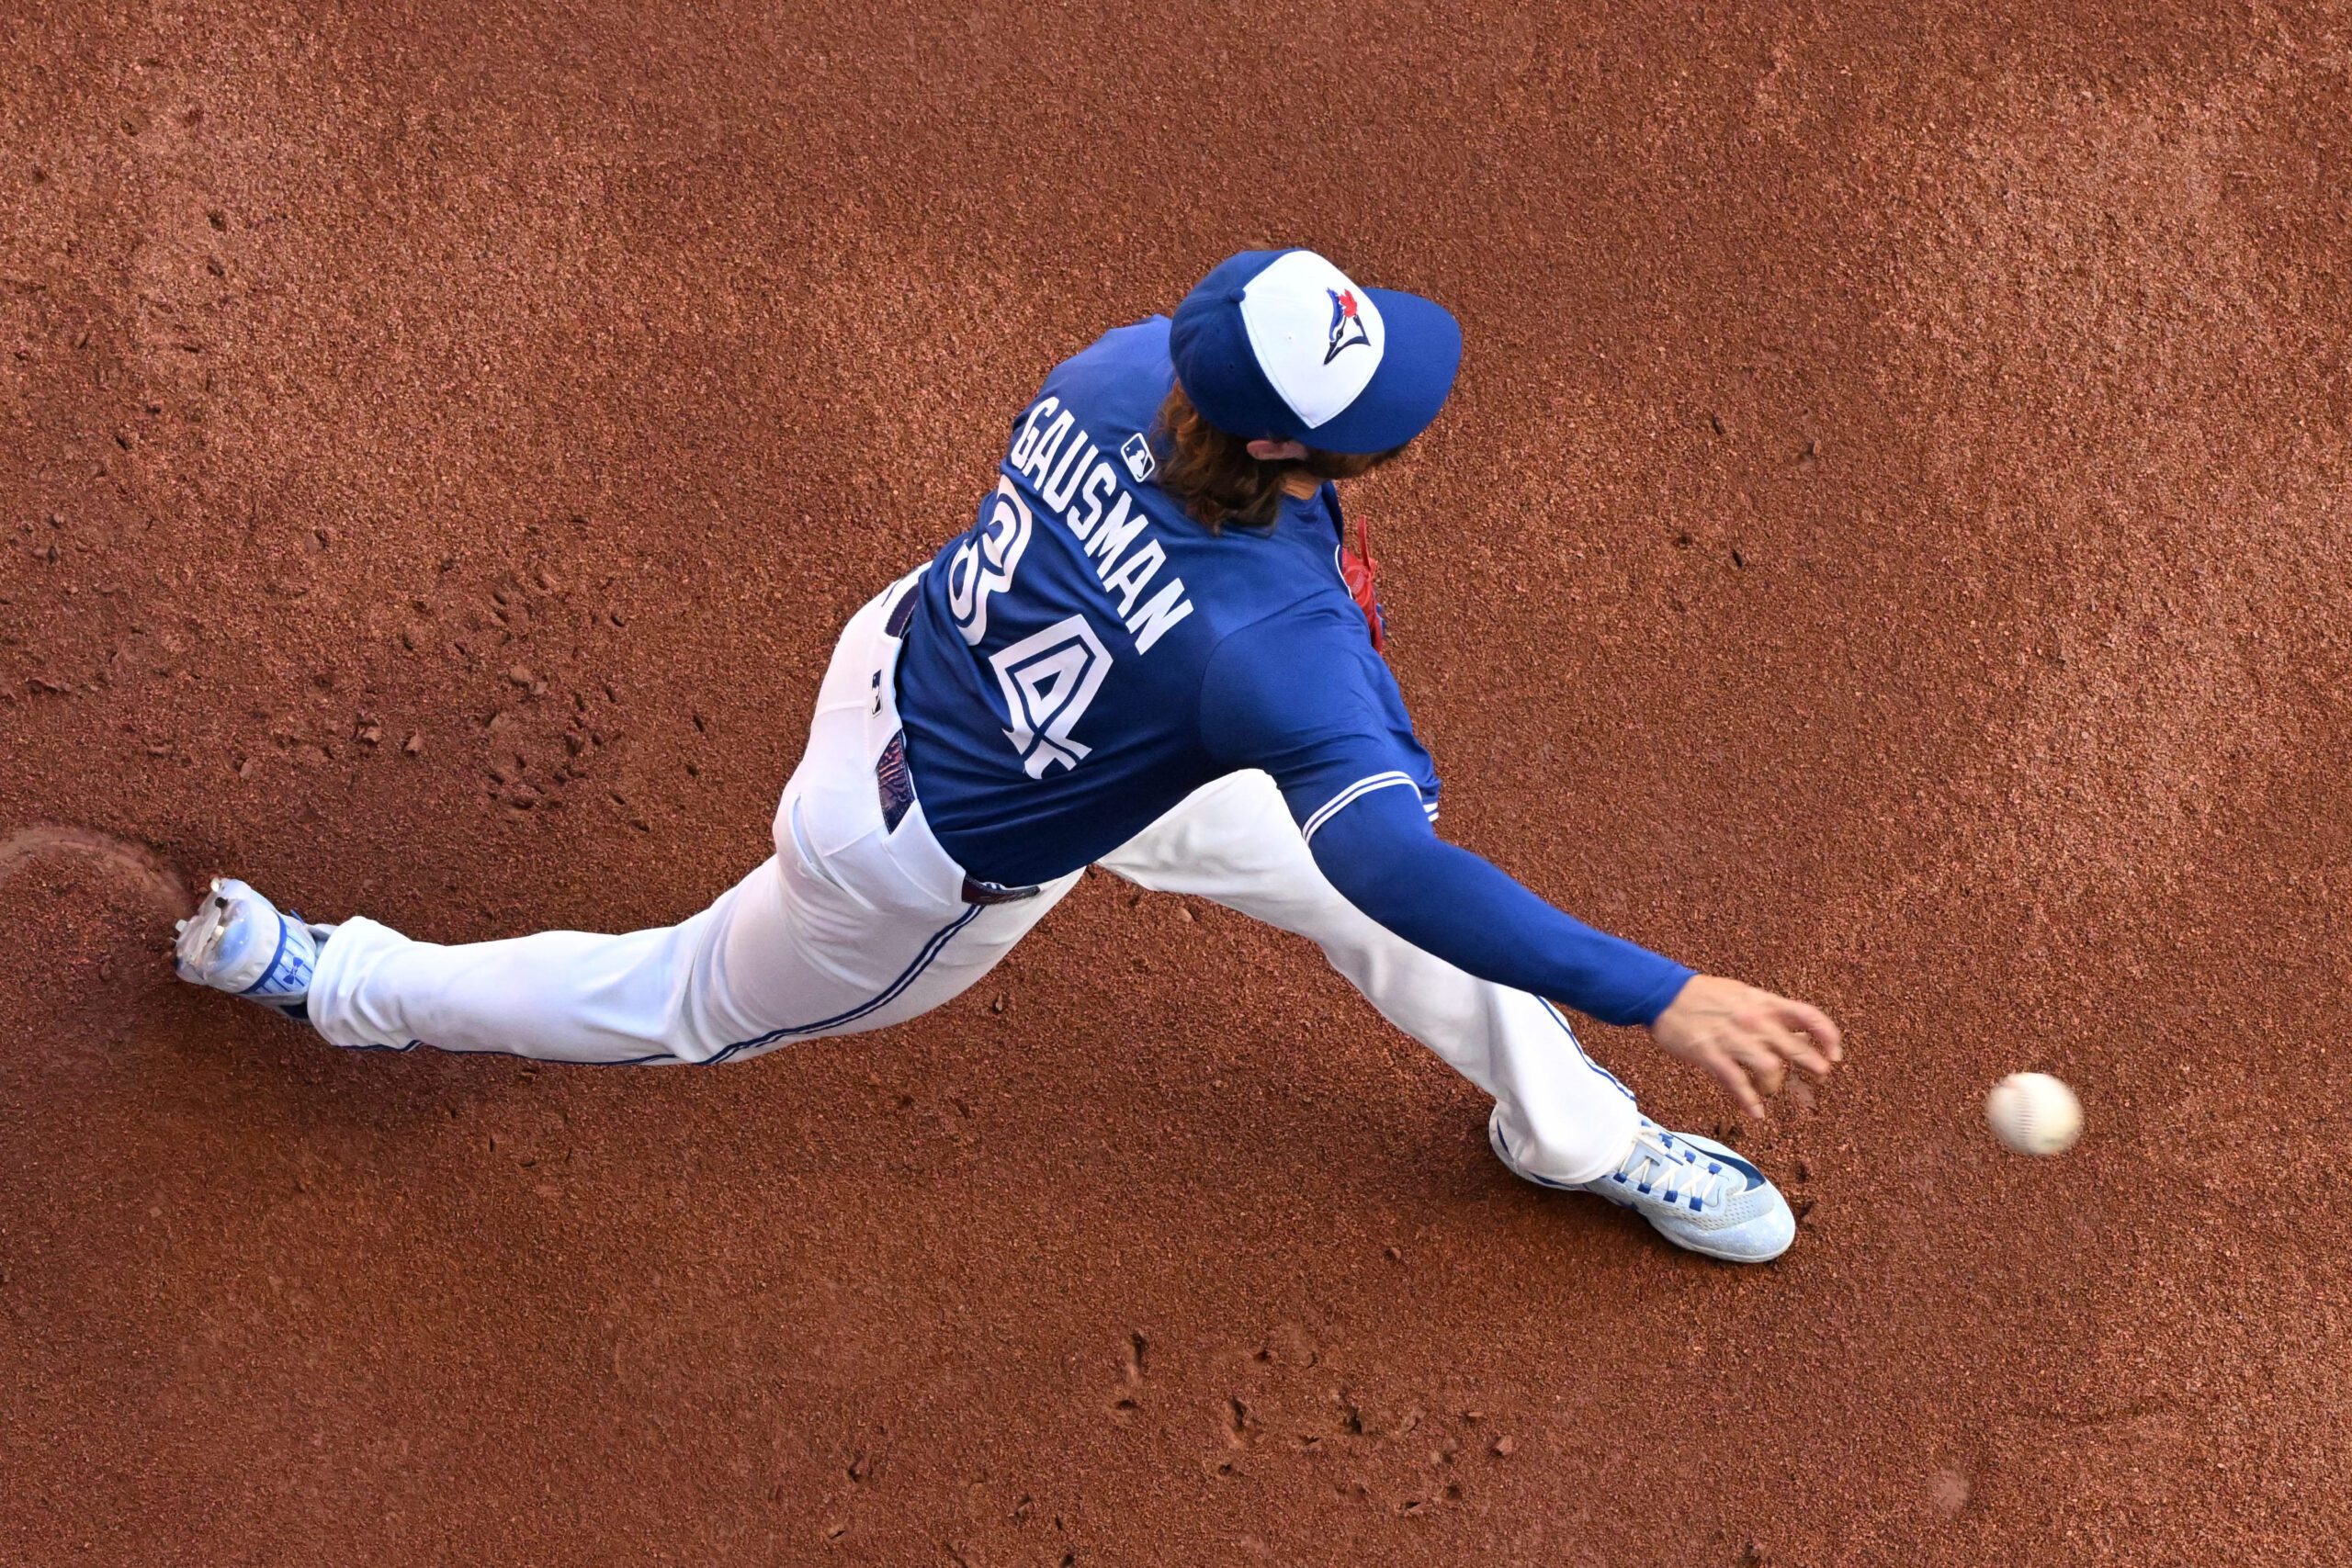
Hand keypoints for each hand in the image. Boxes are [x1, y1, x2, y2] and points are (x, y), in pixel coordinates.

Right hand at [1648, 974, 1843, 1117]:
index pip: (1808, 1016)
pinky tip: (1756, 1113)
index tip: (1835, 1054)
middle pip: (1794, 1046)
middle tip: (1819, 1076)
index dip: (1827, 1036)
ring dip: (1777, 1085)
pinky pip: (1736, 1082)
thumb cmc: (1705, 995)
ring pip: (1769, 1068)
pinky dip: (1749, 1101)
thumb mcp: (1744, 994)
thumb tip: (1799, 1029)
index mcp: (1763, 1003)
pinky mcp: (1710, 1054)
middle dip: (1812, 1065)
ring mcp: (1732, 1038)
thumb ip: (1770, 1011)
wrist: (1664, 994)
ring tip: (1774, 1090)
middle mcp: (1753, 1020)